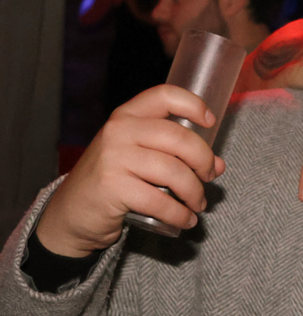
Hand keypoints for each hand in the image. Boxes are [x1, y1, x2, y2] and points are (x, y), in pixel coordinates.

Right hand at [36, 86, 223, 257]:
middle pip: (180, 138)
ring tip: (198, 203)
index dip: (193, 105)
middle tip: (210, 176)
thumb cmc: (112, 181)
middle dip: (204, 160)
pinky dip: (179, 214)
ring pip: (174, 172)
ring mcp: (114, 158)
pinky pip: (160, 200)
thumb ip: (176, 154)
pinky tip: (184, 219)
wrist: (71, 213)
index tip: (210, 122)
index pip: (164, 96)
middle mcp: (119, 131)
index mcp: (127, 116)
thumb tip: (219, 164)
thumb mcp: (139, 157)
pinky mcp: (112, 187)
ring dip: (194, 192)